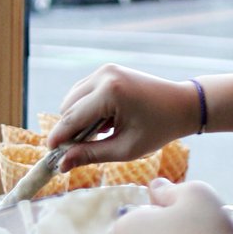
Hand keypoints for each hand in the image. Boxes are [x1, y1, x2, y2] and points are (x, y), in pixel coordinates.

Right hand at [47, 65, 199, 169]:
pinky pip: (83, 92)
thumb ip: (91, 154)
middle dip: (68, 129)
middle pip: (68, 107)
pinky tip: (102, 124)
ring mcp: (104, 70)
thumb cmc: (159, 129)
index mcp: (110, 92)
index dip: (59, 138)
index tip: (50, 156)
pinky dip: (85, 109)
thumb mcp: (125, 148)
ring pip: (72, 98)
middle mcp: (104, 75)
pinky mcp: (107, 71)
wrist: (182, 105)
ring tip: (96, 137)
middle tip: (77, 151)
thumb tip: (62, 163)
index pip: (72, 117)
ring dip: (76, 119)